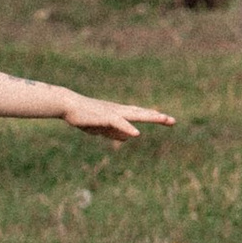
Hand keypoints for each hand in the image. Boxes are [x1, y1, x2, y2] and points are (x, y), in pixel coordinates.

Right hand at [60, 92, 175, 142]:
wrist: (68, 104)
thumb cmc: (83, 116)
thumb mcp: (101, 128)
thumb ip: (115, 132)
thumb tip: (129, 137)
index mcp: (119, 113)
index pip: (139, 114)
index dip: (153, 116)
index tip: (167, 119)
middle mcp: (119, 111)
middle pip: (142, 113)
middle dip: (158, 117)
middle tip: (173, 121)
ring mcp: (112, 113)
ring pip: (134, 115)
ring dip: (149, 117)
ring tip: (163, 119)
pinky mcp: (104, 117)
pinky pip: (119, 123)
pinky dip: (127, 128)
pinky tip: (136, 133)